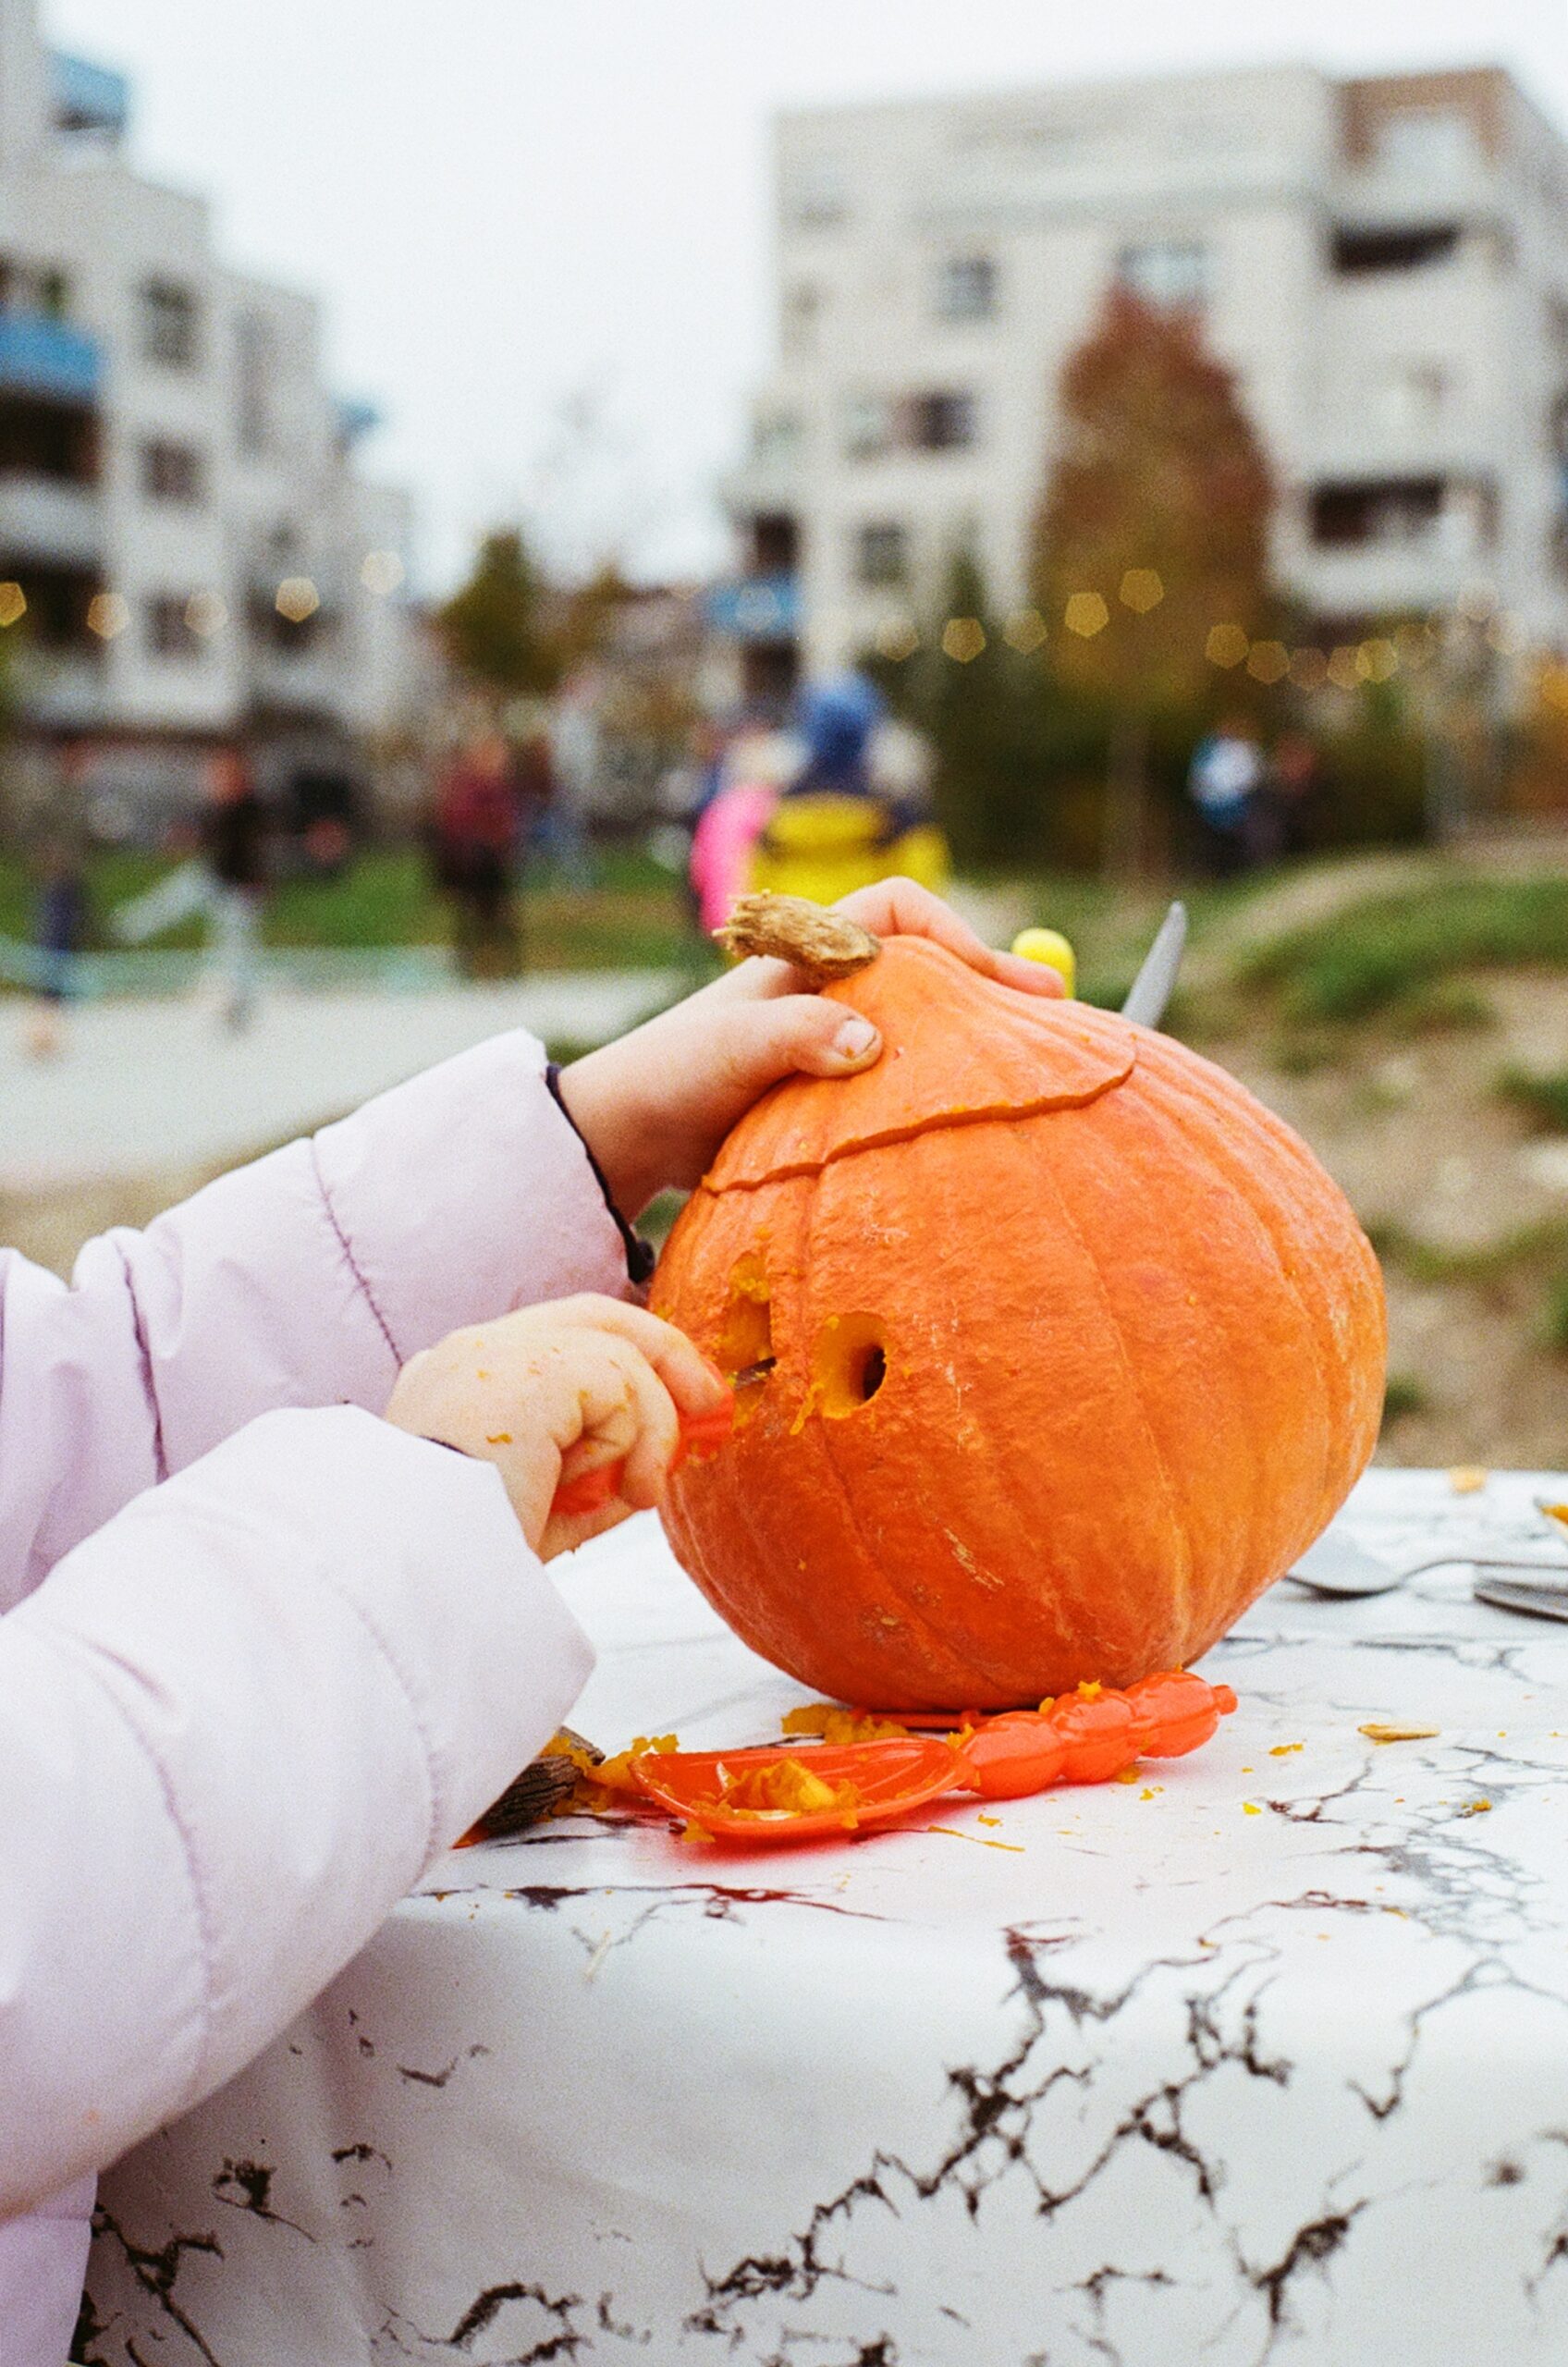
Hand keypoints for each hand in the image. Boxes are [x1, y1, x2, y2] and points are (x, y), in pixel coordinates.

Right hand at [385, 1296, 727, 1559]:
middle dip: (664, 1353)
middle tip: (708, 1402)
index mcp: (459, 1382)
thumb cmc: (462, 1563)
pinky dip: (642, 1438)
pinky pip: (624, 1386)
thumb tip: (657, 1463)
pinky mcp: (532, 1367)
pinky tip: (623, 1489)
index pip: (557, 1340)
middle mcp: (471, 1352)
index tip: (676, 1400)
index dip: (626, 1360)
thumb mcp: (540, 1513)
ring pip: (619, 1356)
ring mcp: (497, 1350)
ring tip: (640, 1494)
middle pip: (593, 1315)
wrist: (414, 1575)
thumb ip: (592, 1478)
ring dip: (651, 1430)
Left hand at [558, 878, 1063, 1218]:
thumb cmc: (673, 1076)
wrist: (629, 1138)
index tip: (1001, 981)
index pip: (901, 912)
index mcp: (809, 951)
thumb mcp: (733, 1051)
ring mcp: (835, 1035)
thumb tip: (868, 1042)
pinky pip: (903, 1074)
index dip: (956, 935)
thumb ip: (798, 1038)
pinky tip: (972, 1111)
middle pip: (929, 965)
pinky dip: (941, 1083)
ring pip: (923, 1021)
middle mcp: (830, 984)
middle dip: (990, 983)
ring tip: (1032, 1061)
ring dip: (972, 1035)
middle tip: (1056, 1015)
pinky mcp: (834, 1087)